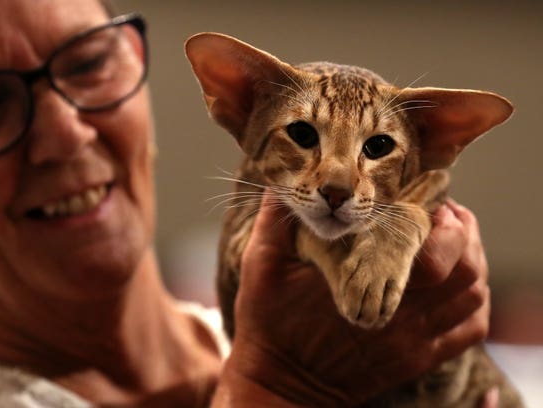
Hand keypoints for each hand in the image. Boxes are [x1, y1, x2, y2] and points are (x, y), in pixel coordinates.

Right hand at [212, 193, 489, 406]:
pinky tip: (455, 282)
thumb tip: (281, 181)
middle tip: (444, 214)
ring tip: (451, 240)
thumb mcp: (262, 266)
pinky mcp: (416, 358)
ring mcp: (413, 341)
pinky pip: (468, 330)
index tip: (429, 200)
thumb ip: (275, 219)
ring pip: (472, 298)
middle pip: (464, 272)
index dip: (442, 221)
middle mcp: (400, 317)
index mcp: (364, 289)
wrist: (281, 383)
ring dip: (471, 262)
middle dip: (463, 233)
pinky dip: (473, 301)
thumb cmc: (271, 324)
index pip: (430, 252)